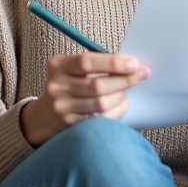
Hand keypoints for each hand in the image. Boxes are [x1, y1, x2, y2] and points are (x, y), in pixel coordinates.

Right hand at [20, 53, 149, 146]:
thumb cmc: (70, 84)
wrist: (48, 113)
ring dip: (121, 97)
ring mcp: (62, 108)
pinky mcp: (70, 125)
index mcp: (58, 65)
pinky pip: (101, 119)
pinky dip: (116, 111)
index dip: (113, 63)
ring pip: (102, 104)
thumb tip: (133, 66)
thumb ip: (98, 64)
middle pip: (98, 86)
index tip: (133, 64)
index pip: (87, 62)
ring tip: (126, 92)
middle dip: (124, 80)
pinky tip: (120, 105)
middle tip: (139, 76)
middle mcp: (57, 87)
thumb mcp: (74, 68)